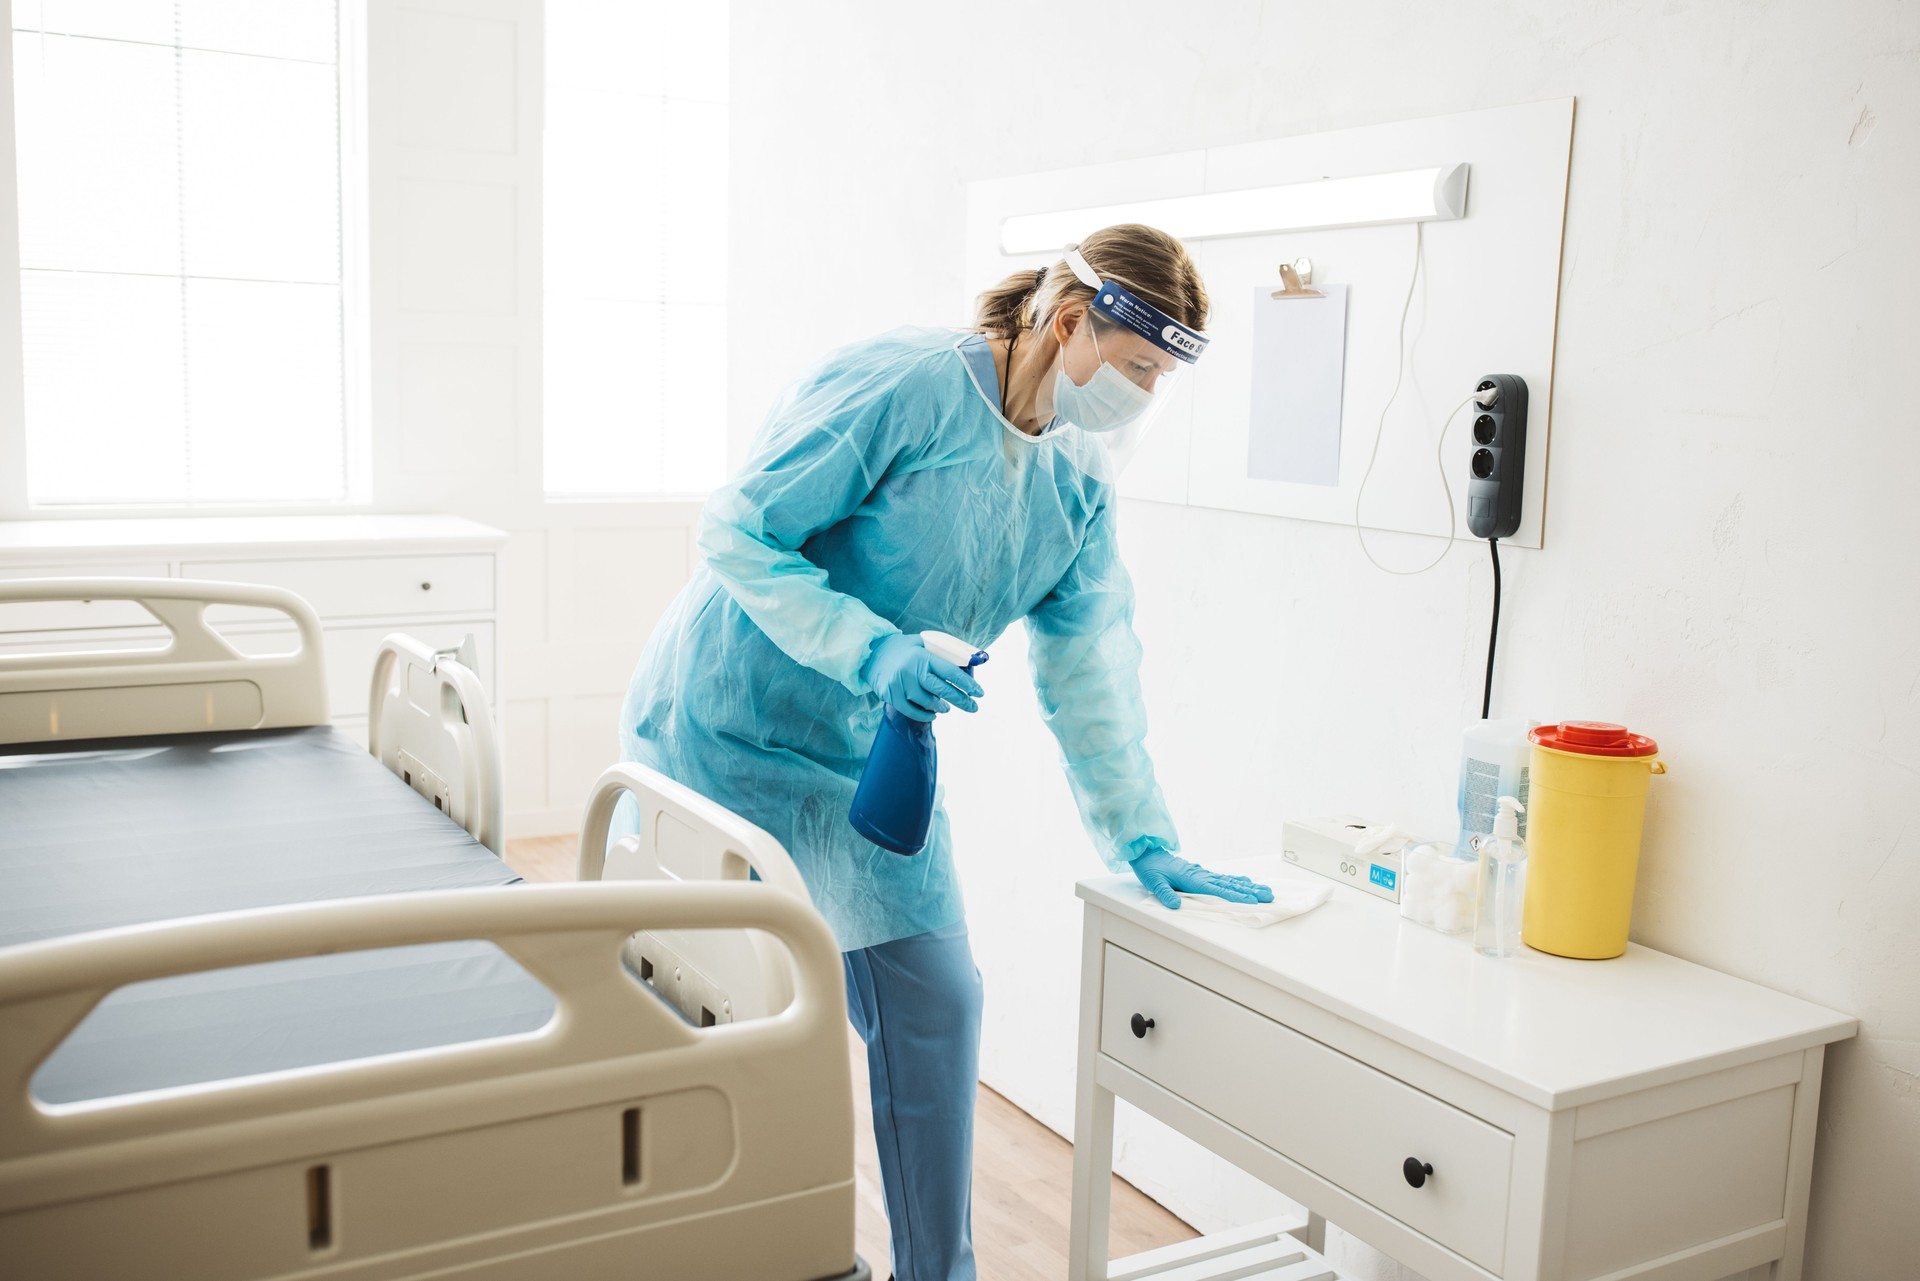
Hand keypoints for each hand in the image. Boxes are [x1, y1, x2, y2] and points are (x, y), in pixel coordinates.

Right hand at [866, 634, 983, 722]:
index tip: (979, 692)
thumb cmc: (903, 648)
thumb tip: (969, 661)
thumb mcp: (922, 643)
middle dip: (961, 700)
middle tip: (973, 707)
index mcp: (923, 655)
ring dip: (941, 707)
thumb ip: (942, 651)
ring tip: (947, 708)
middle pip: (942, 690)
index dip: (967, 684)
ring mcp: (899, 683)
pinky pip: (911, 710)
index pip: (950, 672)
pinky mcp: (890, 695)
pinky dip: (924, 714)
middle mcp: (911, 669)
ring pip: (927, 702)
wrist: (871, 653)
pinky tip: (933, 714)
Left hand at [1129, 848, 1273, 910]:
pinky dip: (1237, 880)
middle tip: (1269, 897)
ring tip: (1265, 891)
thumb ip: (1164, 894)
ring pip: (1230, 881)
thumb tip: (1174, 905)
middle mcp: (1202, 875)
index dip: (1235, 896)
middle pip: (1230, 885)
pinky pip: (1223, 878)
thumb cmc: (1150, 868)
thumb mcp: (1153, 882)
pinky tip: (1247, 882)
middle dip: (1251, 892)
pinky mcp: (1202, 873)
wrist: (1148, 853)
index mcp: (1192, 879)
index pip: (1218, 890)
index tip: (1251, 901)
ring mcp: (1203, 873)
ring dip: (1248, 887)